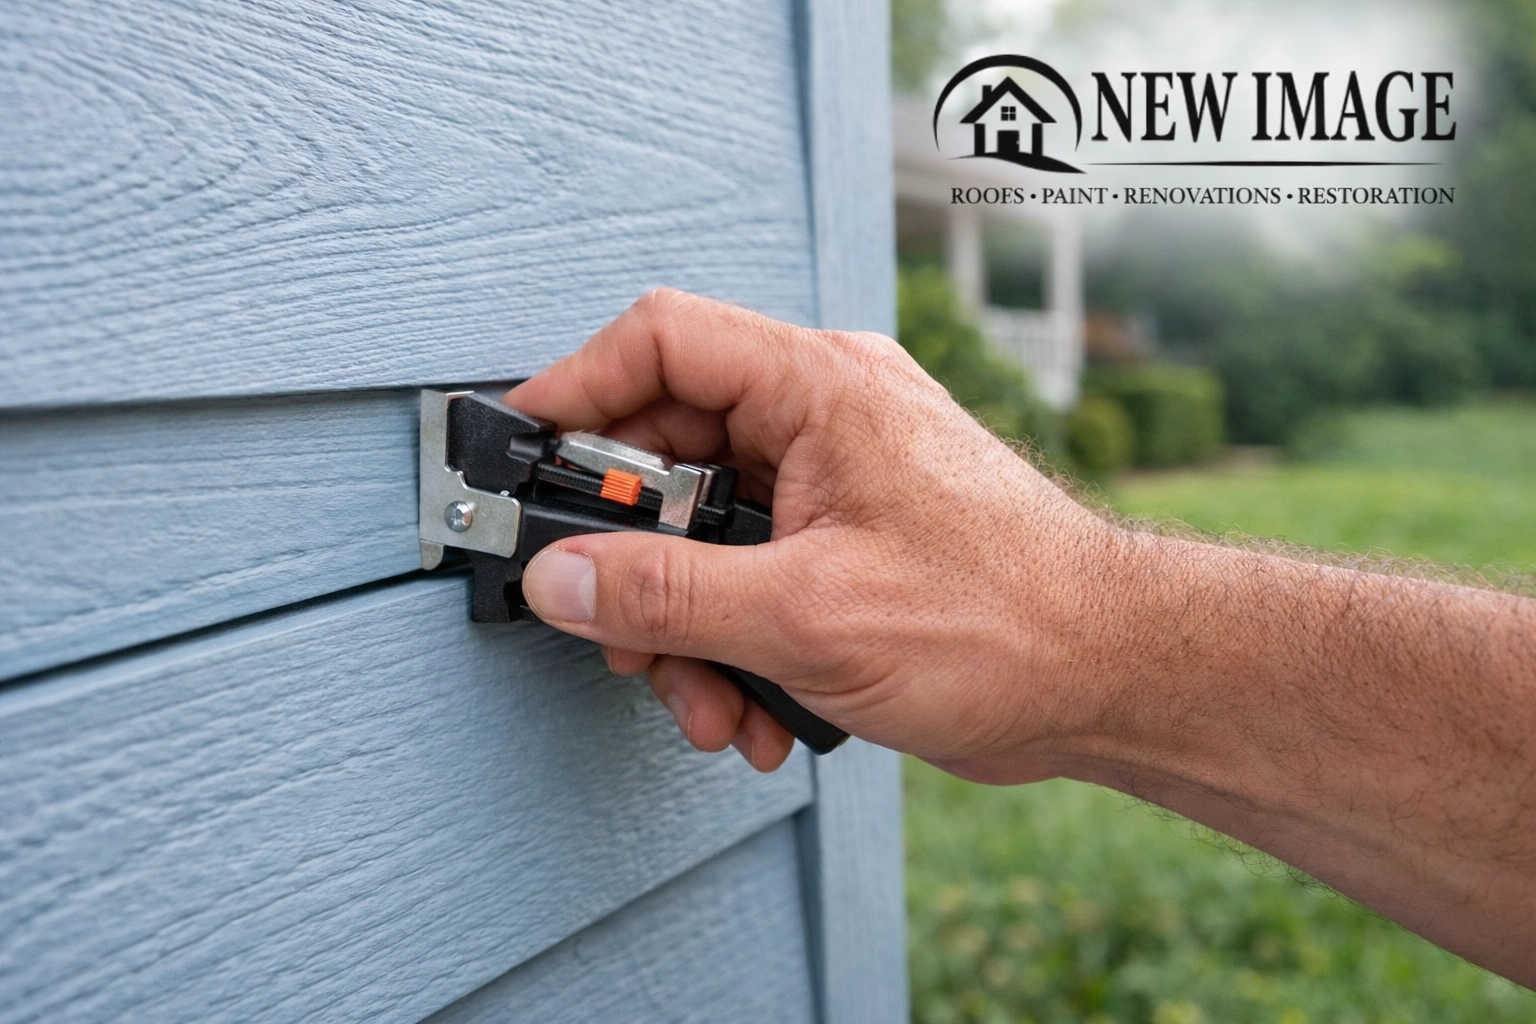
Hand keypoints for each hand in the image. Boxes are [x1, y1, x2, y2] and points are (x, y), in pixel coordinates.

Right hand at [506, 289, 1126, 774]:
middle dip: (635, 562)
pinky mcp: (844, 547)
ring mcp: (834, 485)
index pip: (662, 343)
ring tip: (708, 706)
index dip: (576, 389)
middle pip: (669, 456)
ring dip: (685, 631)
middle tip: (616, 631)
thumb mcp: (806, 614)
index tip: (521, 454)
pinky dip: (733, 646)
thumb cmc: (1007, 621)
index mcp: (820, 389)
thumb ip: (666, 595)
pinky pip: (749, 577)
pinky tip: (754, 716)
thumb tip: (561, 578)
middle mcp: (823, 420)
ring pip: (703, 533)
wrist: (1112, 679)